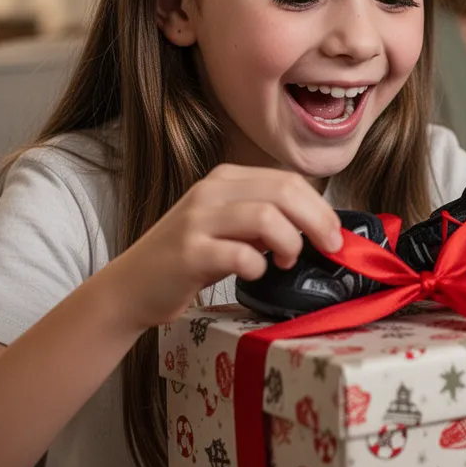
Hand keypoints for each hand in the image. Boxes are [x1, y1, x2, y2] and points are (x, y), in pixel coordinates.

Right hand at [106, 164, 342, 330]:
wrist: (130, 287)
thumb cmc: (189, 259)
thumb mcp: (228, 228)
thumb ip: (266, 220)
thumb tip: (319, 228)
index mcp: (225, 179)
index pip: (288, 180)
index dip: (321, 207)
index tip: (335, 234)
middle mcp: (211, 191)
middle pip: (284, 192)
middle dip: (317, 222)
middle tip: (329, 249)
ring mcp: (197, 220)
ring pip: (266, 216)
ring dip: (290, 243)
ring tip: (286, 261)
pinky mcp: (187, 253)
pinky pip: (240, 255)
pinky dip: (258, 267)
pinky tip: (254, 274)